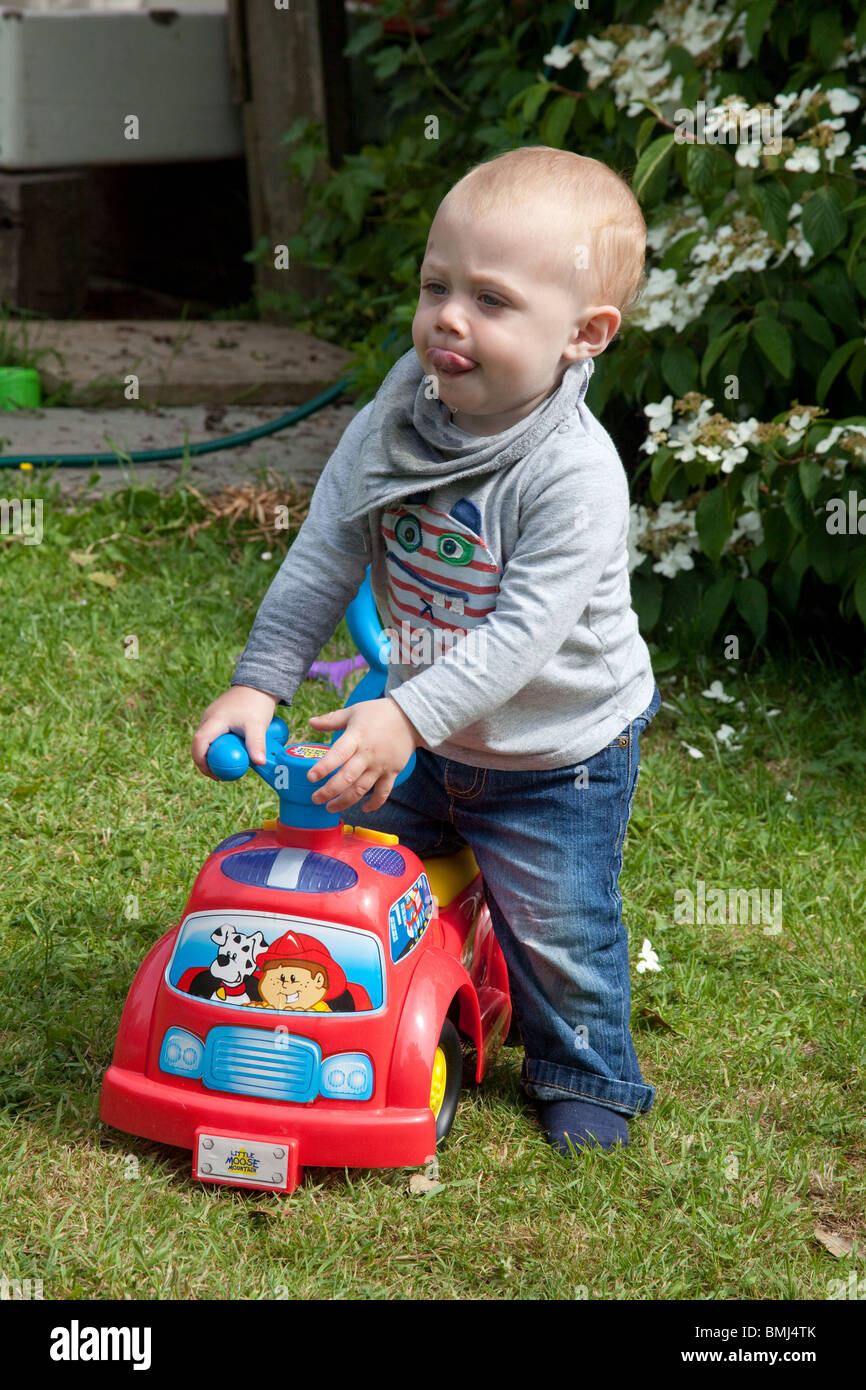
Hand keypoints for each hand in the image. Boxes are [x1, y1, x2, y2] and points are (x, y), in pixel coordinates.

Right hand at [191, 685, 278, 779]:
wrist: (260, 683)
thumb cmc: (257, 702)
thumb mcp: (258, 724)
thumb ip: (257, 743)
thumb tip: (259, 763)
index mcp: (213, 720)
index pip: (199, 744)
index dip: (202, 762)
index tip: (214, 775)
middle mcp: (208, 718)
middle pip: (199, 745)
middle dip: (206, 763)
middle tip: (221, 777)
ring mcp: (212, 717)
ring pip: (206, 741)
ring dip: (212, 755)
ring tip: (227, 768)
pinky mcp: (218, 717)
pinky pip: (213, 736)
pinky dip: (218, 746)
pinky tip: (230, 754)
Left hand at [306, 697, 420, 812]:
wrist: (411, 718)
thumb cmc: (379, 713)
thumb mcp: (353, 711)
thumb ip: (331, 720)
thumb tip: (311, 722)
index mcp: (356, 737)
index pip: (337, 754)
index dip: (323, 767)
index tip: (310, 777)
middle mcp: (368, 754)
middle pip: (347, 778)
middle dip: (329, 791)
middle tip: (315, 799)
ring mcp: (381, 765)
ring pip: (361, 789)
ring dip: (345, 801)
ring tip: (330, 808)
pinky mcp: (392, 772)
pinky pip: (383, 793)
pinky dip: (374, 803)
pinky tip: (364, 808)